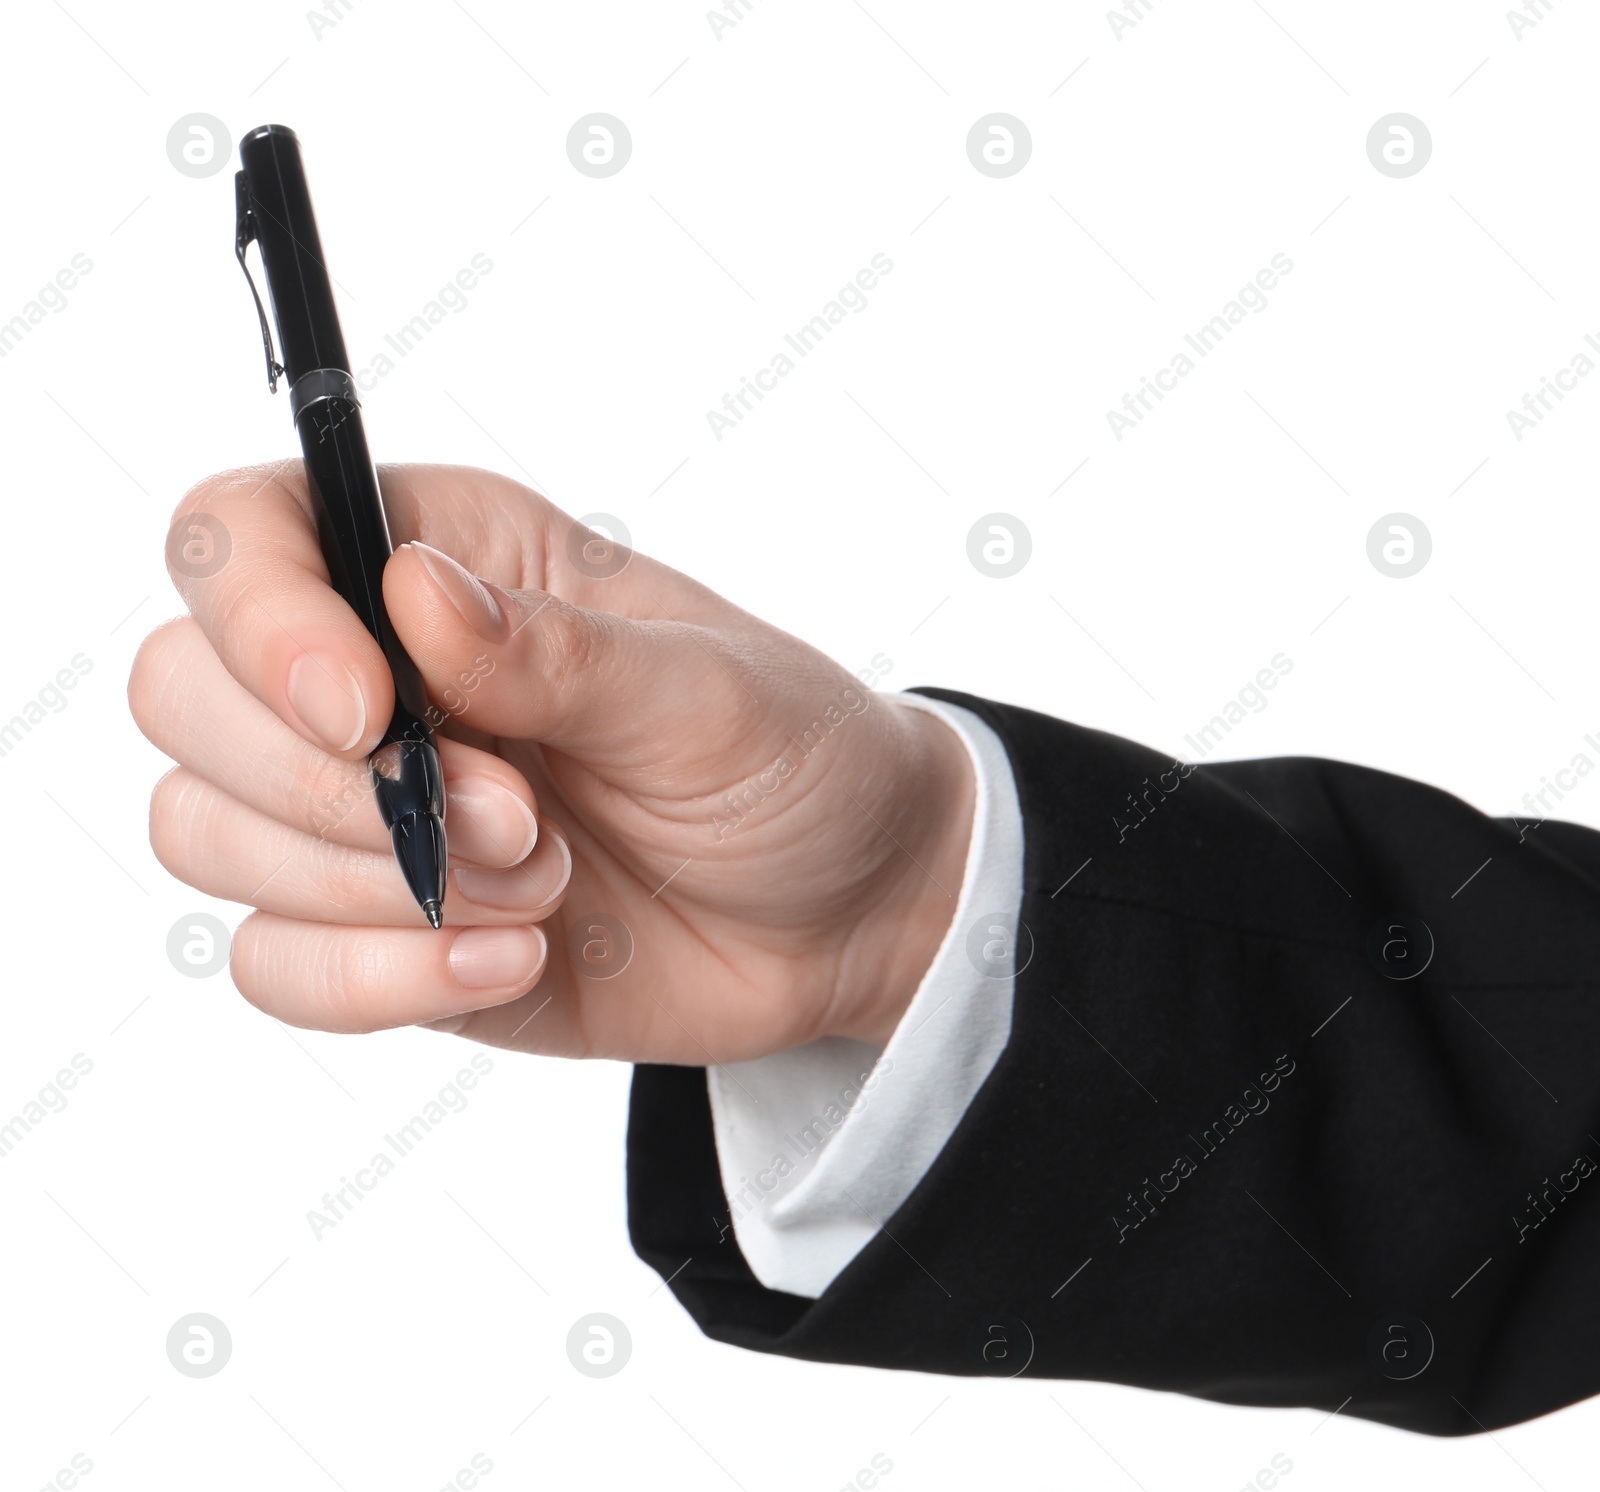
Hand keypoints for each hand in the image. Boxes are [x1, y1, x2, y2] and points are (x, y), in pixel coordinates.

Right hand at [131, 464, 974, 1061]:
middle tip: (514, 820)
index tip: (367, 711)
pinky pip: (272, 964)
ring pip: (202, 832)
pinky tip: (512, 965)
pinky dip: (375, 978)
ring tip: (545, 889)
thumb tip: (413, 593)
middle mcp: (374, 673)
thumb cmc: (790, 763)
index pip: (241, 534)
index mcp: (444, 560)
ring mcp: (362, 811)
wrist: (841, 916)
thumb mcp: (704, 695)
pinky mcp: (378, 929)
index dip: (258, 618)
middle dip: (327, 787)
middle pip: (180, 692)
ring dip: (369, 886)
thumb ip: (555, 654)